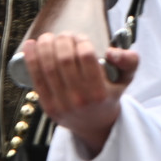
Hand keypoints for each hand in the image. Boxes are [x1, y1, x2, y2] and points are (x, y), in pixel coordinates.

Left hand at [22, 33, 138, 156]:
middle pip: (64, 59)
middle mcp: (80, 100)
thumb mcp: (125, 80)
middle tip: (65, 36)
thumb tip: (111, 52)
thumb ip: (129, 61)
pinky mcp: (48, 106)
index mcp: (100, 94)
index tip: (81, 38)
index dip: (81, 41)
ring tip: (49, 38)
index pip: (86, 57)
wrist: (94, 124)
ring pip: (48, 66)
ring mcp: (62, 104)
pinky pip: (36, 77)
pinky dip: (31, 57)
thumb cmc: (108, 96)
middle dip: (62, 40)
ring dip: (45, 45)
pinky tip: (31, 44)